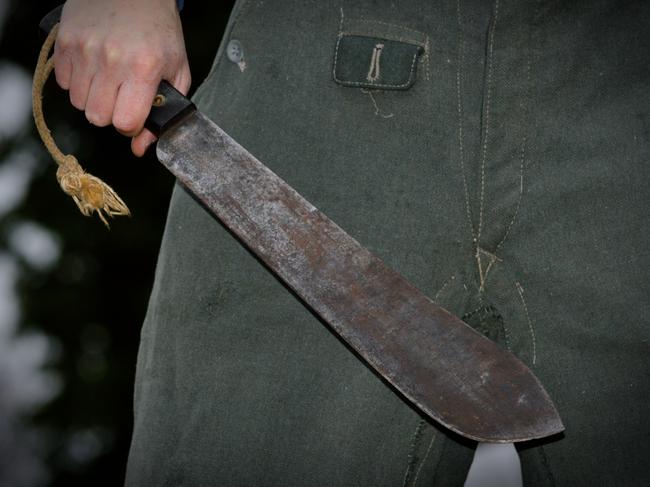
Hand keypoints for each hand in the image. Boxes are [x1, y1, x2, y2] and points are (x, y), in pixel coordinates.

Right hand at [54, 0, 190, 155]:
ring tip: (109, 81)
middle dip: (112, 115)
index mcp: (144, 69)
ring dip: (94, 100)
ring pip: (79, 104)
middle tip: (122, 98)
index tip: (136, 115)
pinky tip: (94, 68)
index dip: (132, 126)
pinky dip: (78, 83)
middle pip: (98, 118)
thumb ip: (164, 113)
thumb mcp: (176, 71)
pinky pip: (65, 84)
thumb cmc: (160, 32)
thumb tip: (140, 148)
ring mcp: (85, 50)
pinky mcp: (66, 42)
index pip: (126, 123)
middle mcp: (112, 60)